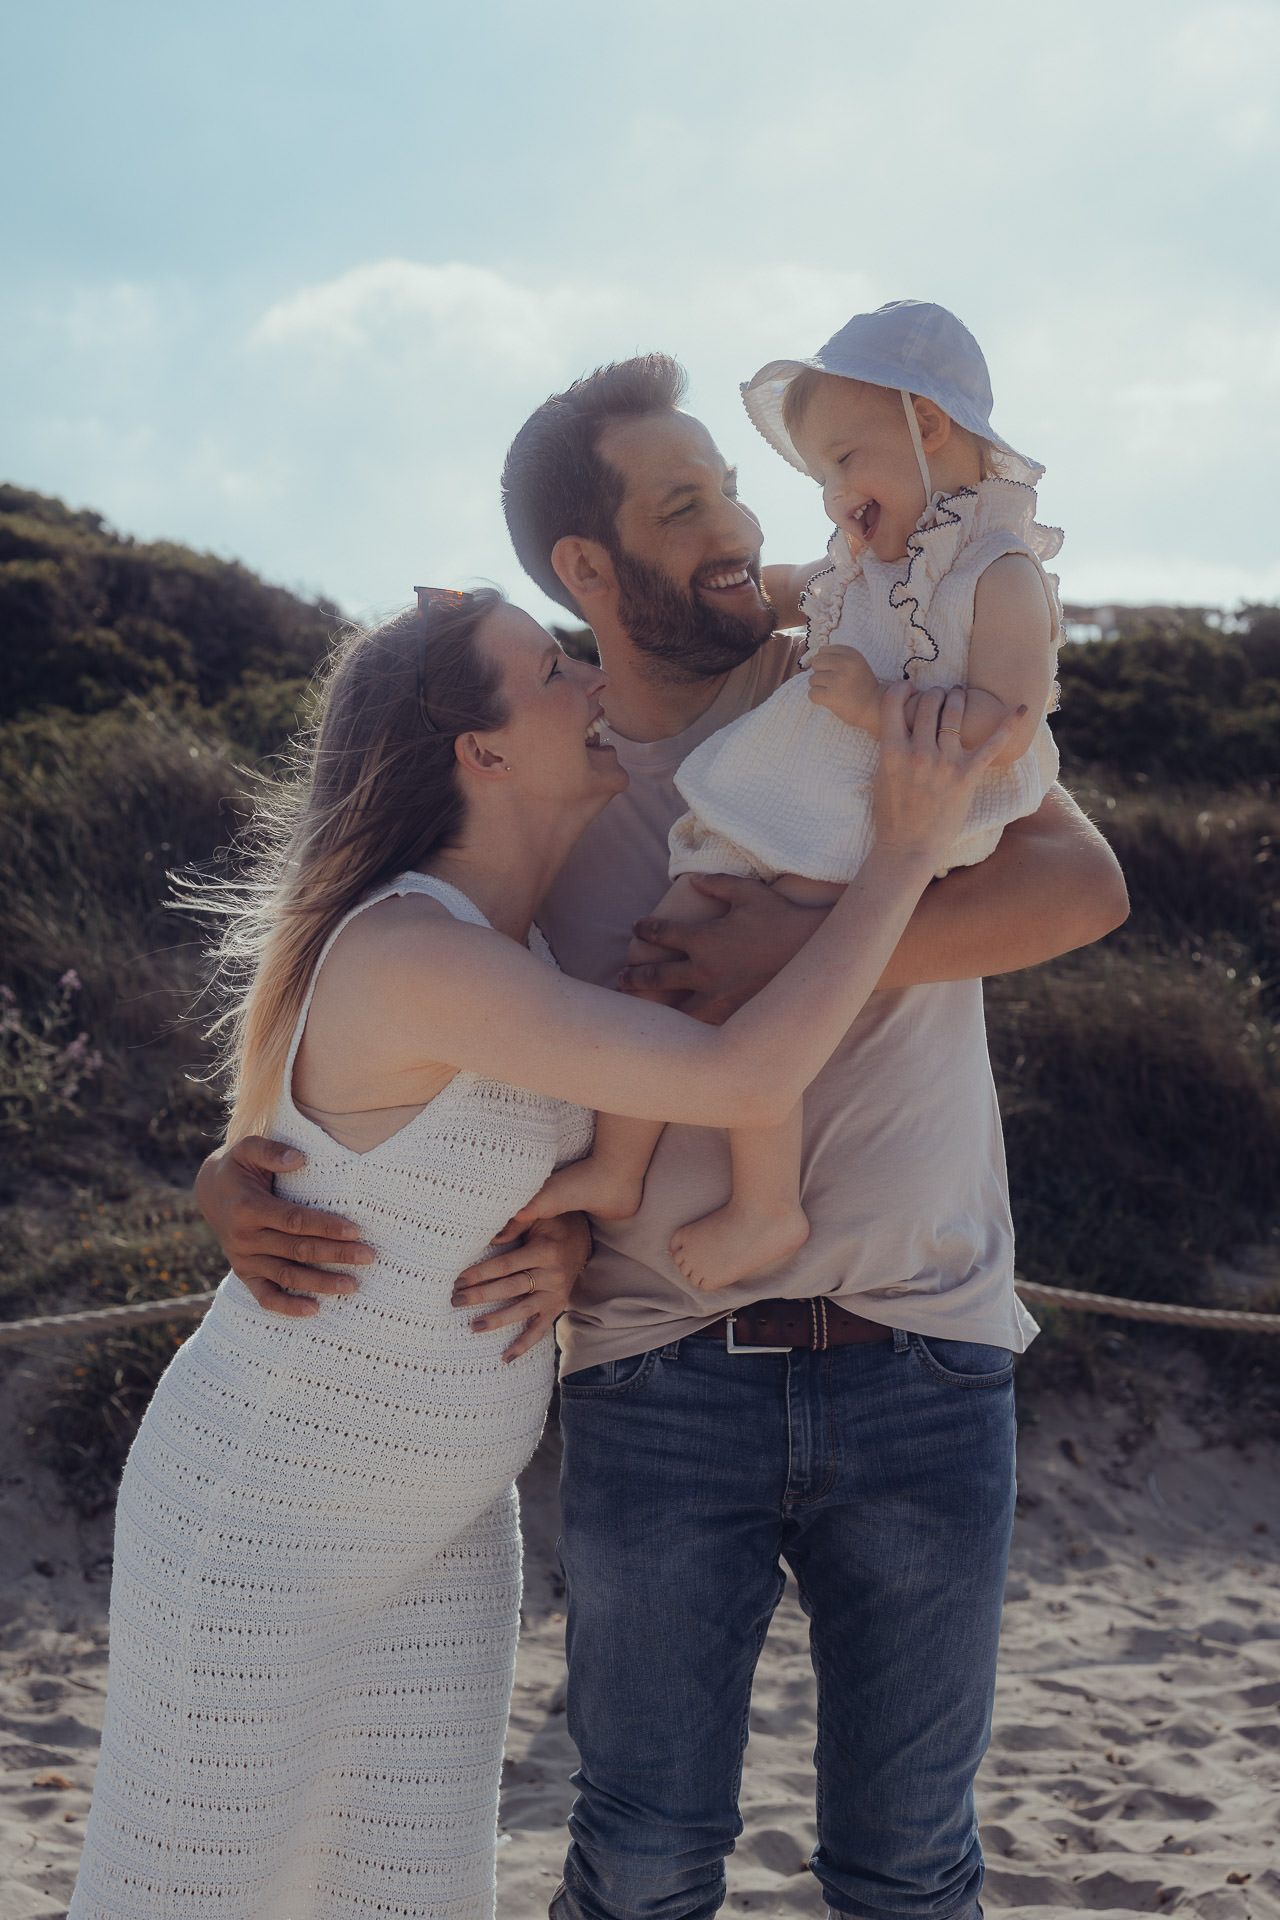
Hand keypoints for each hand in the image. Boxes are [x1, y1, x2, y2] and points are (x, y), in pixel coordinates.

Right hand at [194, 1136, 374, 1317]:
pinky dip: (288, 1306)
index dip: (326, 1226)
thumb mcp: (248, 1149)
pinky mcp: (244, 1274)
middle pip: (297, 1250)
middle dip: (336, 1255)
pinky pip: (265, 1296)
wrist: (212, 1192)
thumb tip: (298, 1159)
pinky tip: (314, 1310)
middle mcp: (245, 1238)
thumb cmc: (240, 1168)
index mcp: (249, 1208)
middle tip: (369, 1257)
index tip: (356, 1230)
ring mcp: (244, 1260)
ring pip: (287, 1275)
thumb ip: (271, 1151)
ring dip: (321, 1283)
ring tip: (353, 1285)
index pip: (295, 1221)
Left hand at [451, 1212, 592, 1361]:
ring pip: (523, 1310)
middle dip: (481, 1296)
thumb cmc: (552, 1224)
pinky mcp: (557, 1306)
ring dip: (497, 1320)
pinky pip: (540, 1329)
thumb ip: (513, 1226)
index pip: (505, 1265)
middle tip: (455, 1301)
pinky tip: (506, 1357)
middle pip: (510, 1288)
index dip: (481, 1273)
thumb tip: (488, 1238)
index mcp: (545, 1251)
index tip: (459, 1279)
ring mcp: (556, 1294)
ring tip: (473, 1327)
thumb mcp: (536, 1218)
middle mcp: (552, 1275)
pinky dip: (524, 1344)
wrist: (582, 1237)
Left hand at [619, 875, 829, 1020]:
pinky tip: (679, 1028)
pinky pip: (703, 1024)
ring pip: (674, 1009)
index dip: (646, 929)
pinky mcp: (733, 1015)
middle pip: (657, 975)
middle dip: (635, 976)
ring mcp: (718, 997)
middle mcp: (704, 971)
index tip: (637, 928)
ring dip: (655, 1008)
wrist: (816, 955)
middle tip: (622, 977)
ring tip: (642, 1009)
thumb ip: (716, 884)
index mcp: (704, 938)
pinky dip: (687, 1025)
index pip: (661, 933)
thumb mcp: (749, 893)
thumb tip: (692, 881)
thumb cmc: (782, 918)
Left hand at [807, 645, 880, 729]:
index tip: (836, 673)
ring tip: (833, 692)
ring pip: (812, 679)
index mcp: (852, 654)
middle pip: (816, 663)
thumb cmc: (861, 686)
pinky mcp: (832, 695)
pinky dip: (817, 698)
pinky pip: (812, 693)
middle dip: (820, 674)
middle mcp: (845, 664)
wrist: (874, 708)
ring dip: (819, 687)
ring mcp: (838, 679)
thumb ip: (836, 657)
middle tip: (833, 684)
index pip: (823, 650)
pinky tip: (829, 700)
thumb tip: (814, 657)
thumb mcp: (855, 664)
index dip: (825, 663)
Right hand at [873, 684, 1024, 862]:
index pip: (893, 702)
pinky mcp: (967, 775)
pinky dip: (1008, 725)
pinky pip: (992, 744)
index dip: (901, 689)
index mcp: (892, 751)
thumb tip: (903, 722)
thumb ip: (892, 747)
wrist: (908, 846)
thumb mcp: (882, 775)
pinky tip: (1021, 709)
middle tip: (938, 693)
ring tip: (959, 692)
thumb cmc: (891, 814)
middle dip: (934, 692)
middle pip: (929, 703)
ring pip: (955, 713)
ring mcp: (945, 763)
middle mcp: (918, 752)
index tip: (908, 688)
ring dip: (958, 697)